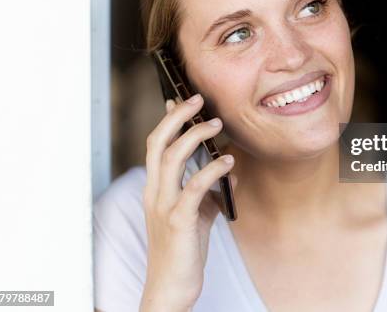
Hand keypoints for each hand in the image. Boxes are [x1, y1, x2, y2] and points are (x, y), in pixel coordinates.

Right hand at [139, 95, 236, 311]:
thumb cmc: (184, 250)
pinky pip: (194, 188)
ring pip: (172, 159)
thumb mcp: (199, 215)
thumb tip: (232, 170)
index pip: (155, 146)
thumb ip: (212, 191)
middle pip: (157, 143)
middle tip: (197, 100)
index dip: (167, 121)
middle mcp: (154, 193)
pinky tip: (228, 162)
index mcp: (155, 189)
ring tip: (216, 123)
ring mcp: (164, 206)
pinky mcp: (179, 221)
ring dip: (194, 137)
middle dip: (177, 117)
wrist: (171, 288)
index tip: (179, 101)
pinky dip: (212, 170)